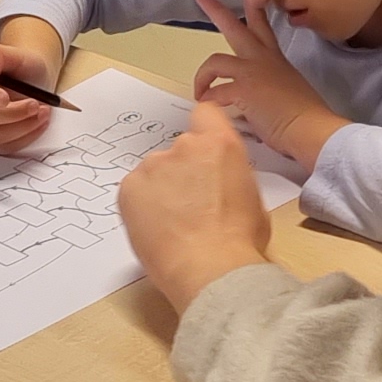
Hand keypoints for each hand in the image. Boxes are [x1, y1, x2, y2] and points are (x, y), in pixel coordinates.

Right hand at [0, 23, 69, 156]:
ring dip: (24, 125)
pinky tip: (38, 122)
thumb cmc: (22, 69)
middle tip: (35, 104)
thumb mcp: (16, 54)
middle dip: (13, 113)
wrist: (34, 82)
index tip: (5, 98)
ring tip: (43, 110)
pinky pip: (8, 147)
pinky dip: (27, 136)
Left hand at [118, 101, 276, 313]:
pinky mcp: (129, 187)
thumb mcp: (253, 199)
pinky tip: (158, 230)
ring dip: (162, 191)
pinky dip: (142, 206)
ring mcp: (153, 165)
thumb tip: (222, 183)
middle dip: (183, 173)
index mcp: (220, 145)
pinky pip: (135, 190)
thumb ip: (232, 176)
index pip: (205, 113)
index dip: (203, 129)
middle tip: (192, 207)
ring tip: (174, 226)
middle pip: (180, 151)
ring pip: (155, 173)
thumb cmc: (238, 241)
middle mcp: (184, 147)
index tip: (201, 147)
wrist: (210, 268)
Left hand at [192, 0, 339, 169]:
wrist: (311, 128)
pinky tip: (209, 108)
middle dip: (218, 11)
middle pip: (236, 29)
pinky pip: (215, 92)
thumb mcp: (289, 94)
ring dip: (202, 75)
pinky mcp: (244, 89)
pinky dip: (209, 100)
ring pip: (216, 60)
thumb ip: (270, 92)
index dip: (255, 12)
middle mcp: (263, 60)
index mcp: (276, 60)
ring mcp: (252, 72)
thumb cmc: (306, 118)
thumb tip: (255, 107)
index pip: (264, 29)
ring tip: (198, 89)